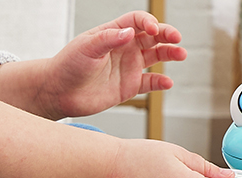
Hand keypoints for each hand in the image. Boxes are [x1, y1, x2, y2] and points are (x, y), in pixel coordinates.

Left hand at [36, 11, 186, 118]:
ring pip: (156, 56)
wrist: (59, 92)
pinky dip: (160, 82)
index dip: (148, 22)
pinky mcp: (129, 87)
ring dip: (169, 54)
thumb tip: (129, 32)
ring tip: (181, 54)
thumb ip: (108, 39)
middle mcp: (124, 48)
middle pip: (152, 36)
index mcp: (113, 33)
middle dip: (166, 35)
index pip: (137, 21)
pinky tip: (167, 82)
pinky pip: (150, 83)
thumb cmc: (68, 65)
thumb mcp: (86, 48)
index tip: (153, 29)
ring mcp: (128, 67)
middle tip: (176, 38)